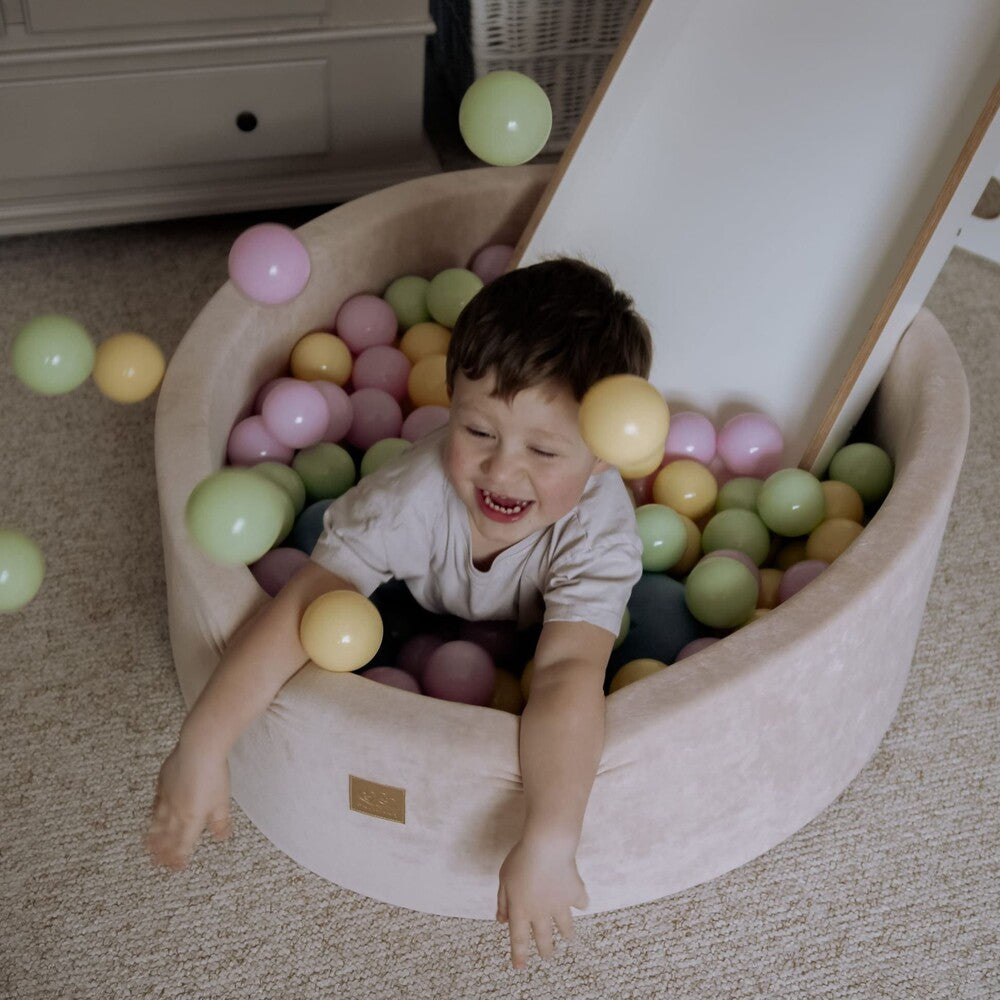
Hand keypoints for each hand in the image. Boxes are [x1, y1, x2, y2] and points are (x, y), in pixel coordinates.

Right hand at [146, 742, 231, 869]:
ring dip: (153, 836)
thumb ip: (220, 821)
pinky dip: (154, 812)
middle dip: (161, 851)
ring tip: (148, 845)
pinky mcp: (163, 781)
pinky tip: (154, 812)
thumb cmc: (213, 773)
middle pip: (166, 836)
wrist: (199, 749)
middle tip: (156, 861)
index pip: (182, 844)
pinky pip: (156, 802)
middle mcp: (175, 811)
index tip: (177, 866)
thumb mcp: (222, 801)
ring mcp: (167, 796)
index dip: (179, 858)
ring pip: (157, 821)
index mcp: (191, 818)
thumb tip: (221, 836)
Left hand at [496, 837, 588, 969]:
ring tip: (569, 938)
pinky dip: (580, 902)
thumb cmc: (521, 859)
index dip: (519, 954)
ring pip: (565, 927)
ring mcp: (560, 905)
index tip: (520, 967)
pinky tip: (580, 900)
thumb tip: (501, 920)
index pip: (518, 938)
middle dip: (546, 950)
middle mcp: (541, 913)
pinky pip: (580, 903)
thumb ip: (503, 901)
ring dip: (567, 934)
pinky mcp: (575, 894)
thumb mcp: (504, 879)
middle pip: (544, 938)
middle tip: (547, 956)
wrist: (547, 847)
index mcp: (521, 910)